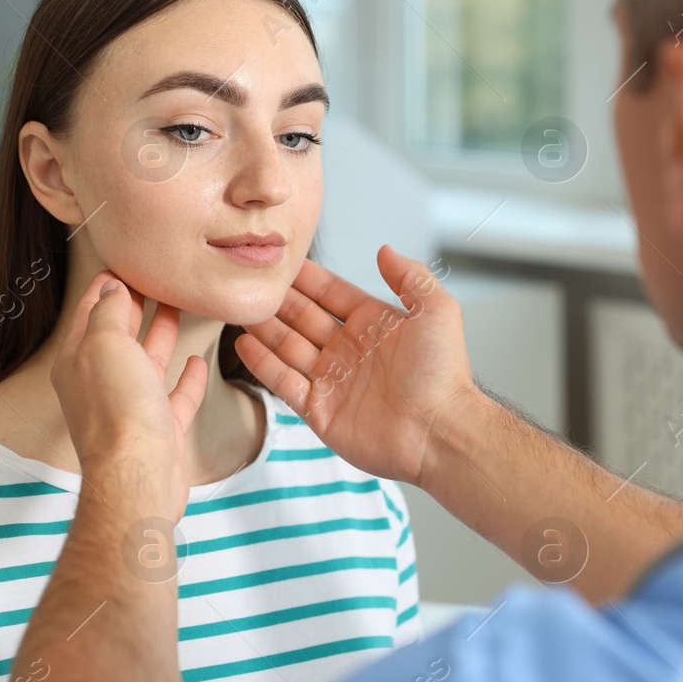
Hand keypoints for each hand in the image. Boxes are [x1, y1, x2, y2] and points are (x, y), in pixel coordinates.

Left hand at [50, 270, 208, 523]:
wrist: (139, 474)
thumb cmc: (118, 410)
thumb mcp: (104, 343)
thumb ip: (107, 311)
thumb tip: (111, 287)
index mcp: (79, 360)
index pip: (89, 311)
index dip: (105, 285)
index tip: (123, 262)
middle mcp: (102, 383)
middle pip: (119, 334)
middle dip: (133, 305)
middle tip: (153, 277)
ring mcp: (132, 407)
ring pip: (148, 361)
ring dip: (160, 333)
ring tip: (176, 305)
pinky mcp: (160, 429)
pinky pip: (174, 396)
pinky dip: (185, 377)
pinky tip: (196, 360)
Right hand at [236, 245, 476, 486]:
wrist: (438, 431)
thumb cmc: (442, 374)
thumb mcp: (436, 311)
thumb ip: (410, 277)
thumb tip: (386, 250)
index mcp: (374, 325)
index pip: (332, 294)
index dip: (308, 278)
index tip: (282, 259)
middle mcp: (350, 351)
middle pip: (304, 318)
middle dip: (279, 300)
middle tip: (251, 279)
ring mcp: (332, 381)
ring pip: (288, 347)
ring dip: (265, 328)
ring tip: (240, 306)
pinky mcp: (319, 410)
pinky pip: (284, 383)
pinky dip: (263, 364)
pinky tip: (243, 343)